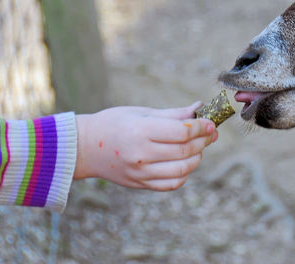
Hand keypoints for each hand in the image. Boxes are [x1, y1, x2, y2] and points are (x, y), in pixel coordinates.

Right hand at [73, 103, 217, 190]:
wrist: (84, 147)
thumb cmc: (113, 123)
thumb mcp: (141, 112)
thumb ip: (172, 114)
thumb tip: (199, 109)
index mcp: (141, 131)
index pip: (182, 132)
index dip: (201, 128)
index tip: (210, 123)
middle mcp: (141, 154)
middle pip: (184, 151)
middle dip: (203, 141)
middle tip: (209, 134)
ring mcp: (140, 173)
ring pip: (181, 170)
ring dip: (196, 158)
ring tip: (197, 148)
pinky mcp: (139, 184)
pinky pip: (170, 184)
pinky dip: (183, 175)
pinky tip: (183, 163)